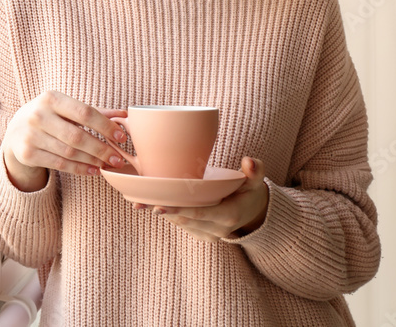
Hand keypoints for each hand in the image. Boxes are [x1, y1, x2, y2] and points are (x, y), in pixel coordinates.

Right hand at [1, 90, 127, 191]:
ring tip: (107, 165)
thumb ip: (94, 112)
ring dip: (92, 161)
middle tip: (118, 158)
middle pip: (77, 136)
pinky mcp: (27, 154)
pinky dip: (80, 169)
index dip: (105, 126)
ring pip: (69, 153)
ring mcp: (31, 136)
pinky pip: (60, 164)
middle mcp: (38, 115)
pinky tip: (93, 170)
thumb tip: (124, 116)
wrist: (15, 130)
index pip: (84, 113)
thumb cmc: (49, 116)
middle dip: (101, 149)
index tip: (121, 138)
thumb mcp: (66, 108)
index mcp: (51, 98)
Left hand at [134, 157, 269, 242]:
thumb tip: (249, 162)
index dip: (179, 210)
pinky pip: (181, 224)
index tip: (159, 206)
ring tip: (139, 202)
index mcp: (229, 215)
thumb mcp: (255, 181)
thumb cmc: (249, 191)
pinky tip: (152, 204)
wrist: (253, 212)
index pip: (200, 213)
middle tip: (139, 202)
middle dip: (162, 211)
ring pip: (180, 223)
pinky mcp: (201, 234)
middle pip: (184, 219)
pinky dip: (168, 214)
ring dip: (161, 213)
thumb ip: (255, 170)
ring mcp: (208, 234)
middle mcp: (217, 229)